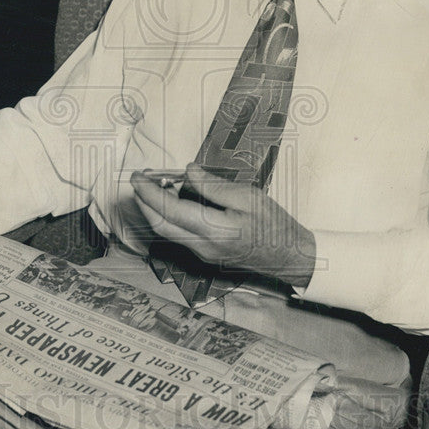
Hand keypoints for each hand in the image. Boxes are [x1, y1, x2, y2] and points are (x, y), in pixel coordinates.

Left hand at [131, 164, 315, 286]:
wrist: (289, 256)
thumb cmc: (274, 225)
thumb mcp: (248, 196)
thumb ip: (214, 186)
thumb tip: (187, 173)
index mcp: (214, 231)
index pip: (170, 211)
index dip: (149, 193)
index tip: (138, 176)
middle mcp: (203, 247)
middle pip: (160, 225)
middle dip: (144, 202)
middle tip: (140, 179)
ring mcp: (203, 254)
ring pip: (166, 233)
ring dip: (154, 210)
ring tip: (154, 187)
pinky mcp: (206, 256)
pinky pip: (178, 236)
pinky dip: (168, 218)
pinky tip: (173, 202)